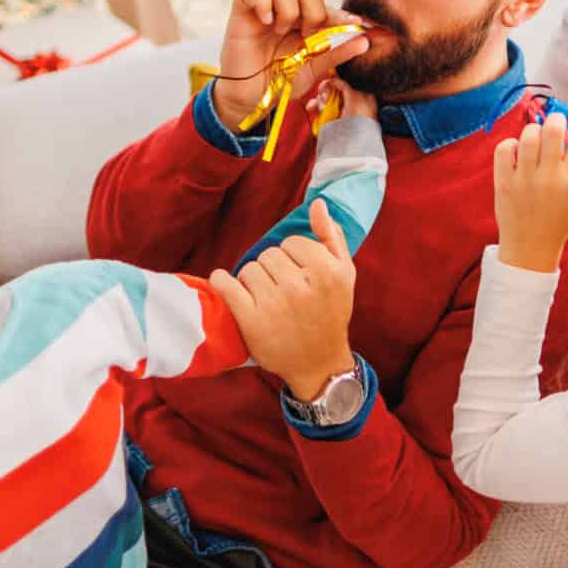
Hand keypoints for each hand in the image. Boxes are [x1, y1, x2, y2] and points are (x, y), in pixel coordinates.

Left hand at [210, 199, 356, 400]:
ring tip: (266, 298)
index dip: (293, 257)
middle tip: (283, 290)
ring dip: (253, 280)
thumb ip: (332, 236)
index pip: (291, 242)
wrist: (318, 363)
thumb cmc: (331, 313)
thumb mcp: (344, 274)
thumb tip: (317, 204)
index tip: (298, 275)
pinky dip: (222, 281)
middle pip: (269, 254)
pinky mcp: (251, 321)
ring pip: (249, 268)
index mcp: (327, 272)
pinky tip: (224, 282)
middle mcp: (301, 287)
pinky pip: (227, 285)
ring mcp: (275, 304)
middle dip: (273, 269)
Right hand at [213, 0, 369, 131]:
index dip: (342, 13)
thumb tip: (365, 42)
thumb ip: (336, 54)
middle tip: (306, 33)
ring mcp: (263, 7)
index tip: (356, 25)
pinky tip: (266, 22)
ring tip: (282, 31)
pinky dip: (261, 1)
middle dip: (312, 8)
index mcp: (305, 18)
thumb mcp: (313, 69)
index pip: (326, 3)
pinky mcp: (241, 10)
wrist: (252, 99)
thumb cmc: (280, 82)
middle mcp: (285, 7)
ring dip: (288, 7)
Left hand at [495, 92, 567, 273]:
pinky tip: (516, 155)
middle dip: (555, 120)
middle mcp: (550, 177)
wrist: (531, 248)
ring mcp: (525, 179)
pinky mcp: (504, 182)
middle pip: (552, 129)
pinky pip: (505, 147)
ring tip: (534, 145)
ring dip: (533, 133)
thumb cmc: (558, 216)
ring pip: (528, 134)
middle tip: (554, 126)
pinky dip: (511, 145)